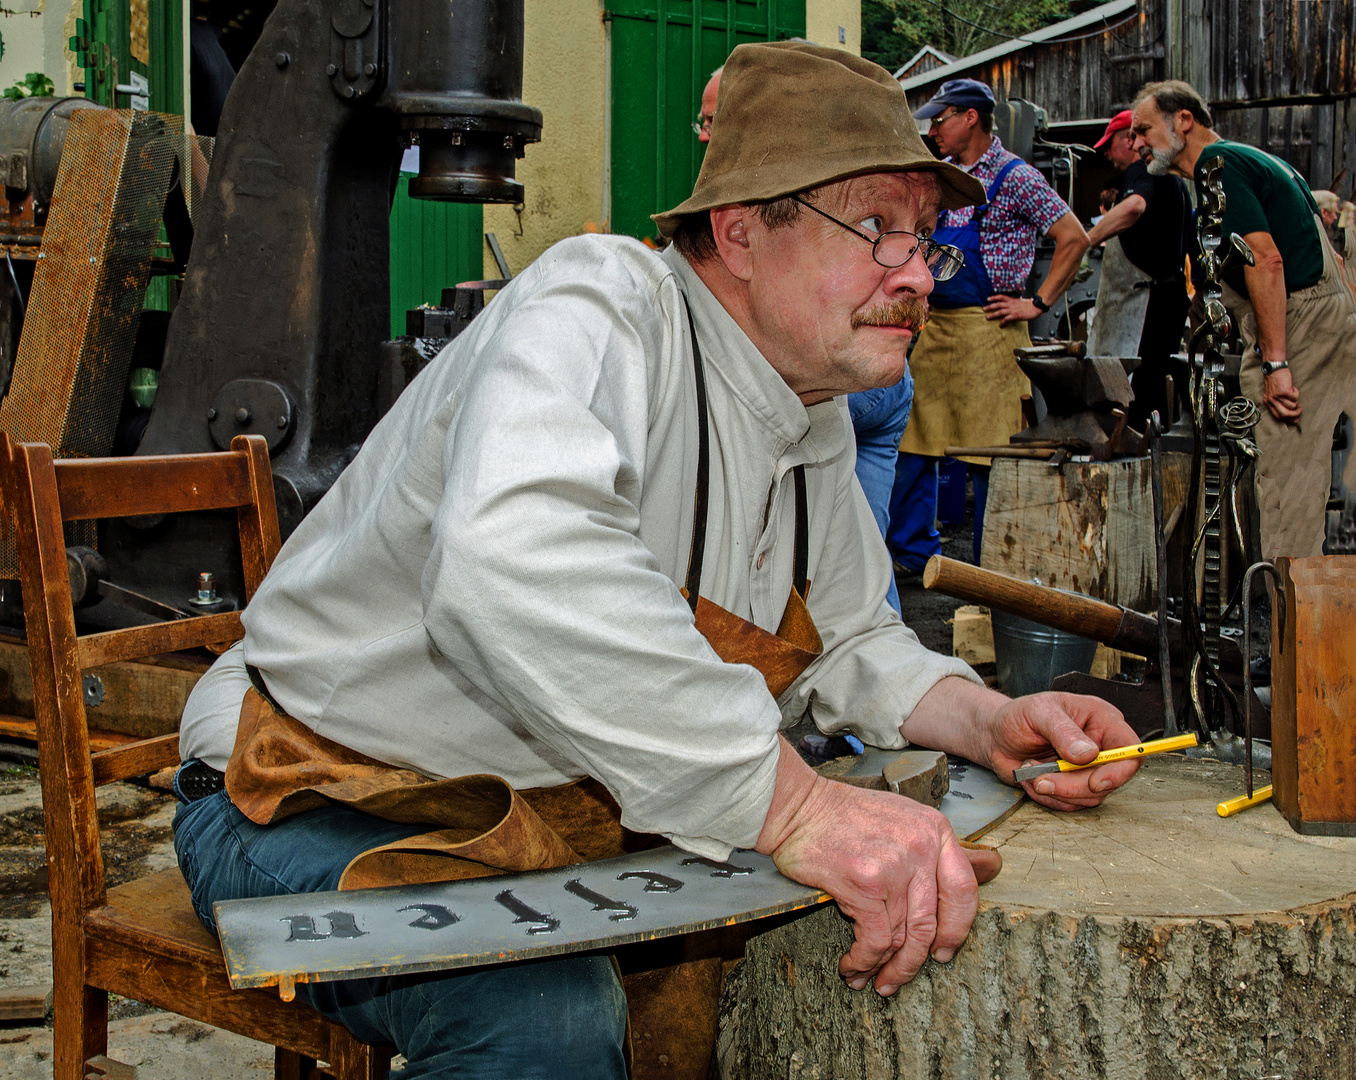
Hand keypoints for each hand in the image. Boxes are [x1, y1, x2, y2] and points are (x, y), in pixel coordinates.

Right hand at [767, 776, 998, 995]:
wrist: (798, 808)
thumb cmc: (842, 815)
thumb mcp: (900, 819)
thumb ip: (924, 852)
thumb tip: (941, 899)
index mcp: (935, 830)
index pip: (964, 890)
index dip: (958, 928)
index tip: (944, 949)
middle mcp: (921, 848)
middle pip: (932, 922)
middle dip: (917, 960)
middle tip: (902, 976)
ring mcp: (896, 867)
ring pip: (903, 937)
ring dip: (886, 967)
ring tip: (871, 978)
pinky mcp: (866, 886)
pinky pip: (876, 940)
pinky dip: (864, 961)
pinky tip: (852, 966)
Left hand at [983, 294, 1039, 325]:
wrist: (1036, 307)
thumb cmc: (1029, 305)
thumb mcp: (1019, 301)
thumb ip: (1013, 303)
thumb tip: (1008, 305)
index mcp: (1012, 300)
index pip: (1001, 297)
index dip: (994, 297)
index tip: (988, 299)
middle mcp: (1011, 304)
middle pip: (998, 304)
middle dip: (990, 306)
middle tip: (984, 309)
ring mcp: (1013, 310)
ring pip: (1000, 311)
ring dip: (993, 314)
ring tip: (988, 317)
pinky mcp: (1016, 315)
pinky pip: (1007, 319)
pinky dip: (1003, 322)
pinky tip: (1000, 325)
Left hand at [983, 692, 1140, 810]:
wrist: (996, 736)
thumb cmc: (1019, 716)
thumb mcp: (1039, 713)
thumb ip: (1063, 732)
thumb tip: (1088, 754)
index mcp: (1101, 721)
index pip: (1130, 751)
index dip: (1119, 771)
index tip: (1095, 782)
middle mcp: (1100, 746)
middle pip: (1109, 780)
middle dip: (1073, 786)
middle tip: (1042, 779)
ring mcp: (1087, 769)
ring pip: (1089, 797)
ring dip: (1056, 790)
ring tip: (1031, 770)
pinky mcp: (1072, 786)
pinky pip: (1069, 804)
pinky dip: (1046, 796)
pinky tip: (1031, 777)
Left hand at [1262, 366, 1301, 420]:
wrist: (1274, 368)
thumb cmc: (1276, 380)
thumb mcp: (1274, 394)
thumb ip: (1280, 403)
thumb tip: (1293, 413)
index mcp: (1268, 402)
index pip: (1278, 416)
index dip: (1288, 419)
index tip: (1296, 420)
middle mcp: (1271, 401)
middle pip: (1285, 414)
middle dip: (1295, 414)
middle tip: (1300, 410)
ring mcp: (1277, 396)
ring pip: (1292, 405)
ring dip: (1296, 400)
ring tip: (1293, 393)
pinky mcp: (1284, 391)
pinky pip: (1295, 397)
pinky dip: (1296, 393)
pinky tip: (1292, 387)